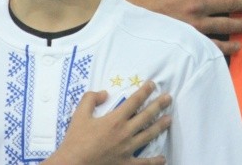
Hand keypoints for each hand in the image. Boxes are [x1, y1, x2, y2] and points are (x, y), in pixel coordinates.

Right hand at [45, 81, 171, 164]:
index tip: (153, 85)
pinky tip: (163, 159)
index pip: (134, 101)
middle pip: (146, 116)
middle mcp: (125, 133)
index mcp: (115, 119)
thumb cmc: (76, 140)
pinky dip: (154, 161)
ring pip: (149, 135)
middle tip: (168, 98)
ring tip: (169, 119)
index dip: (145, 91)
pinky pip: (143, 163)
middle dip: (158, 105)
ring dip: (160, 126)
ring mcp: (127, 149)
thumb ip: (91, 99)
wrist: (73, 164)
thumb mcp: (79, 114)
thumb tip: (104, 93)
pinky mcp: (125, 164)